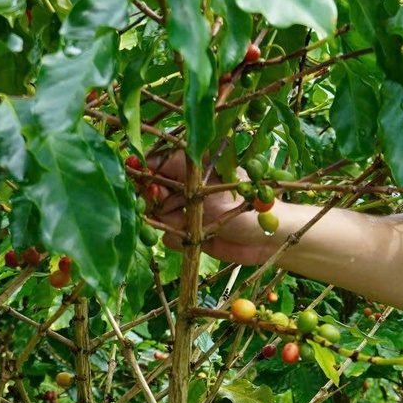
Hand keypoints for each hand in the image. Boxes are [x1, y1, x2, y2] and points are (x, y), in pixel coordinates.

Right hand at [143, 152, 288, 266]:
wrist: (267, 239)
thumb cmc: (245, 205)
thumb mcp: (208, 185)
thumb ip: (177, 175)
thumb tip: (143, 163)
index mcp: (193, 169)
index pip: (157, 165)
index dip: (144, 173)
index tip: (136, 179)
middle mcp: (186, 189)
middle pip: (152, 192)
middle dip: (154, 200)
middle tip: (164, 203)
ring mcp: (186, 213)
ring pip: (158, 217)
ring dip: (168, 222)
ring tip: (188, 224)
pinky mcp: (189, 235)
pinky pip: (168, 237)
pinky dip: (177, 239)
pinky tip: (193, 238)